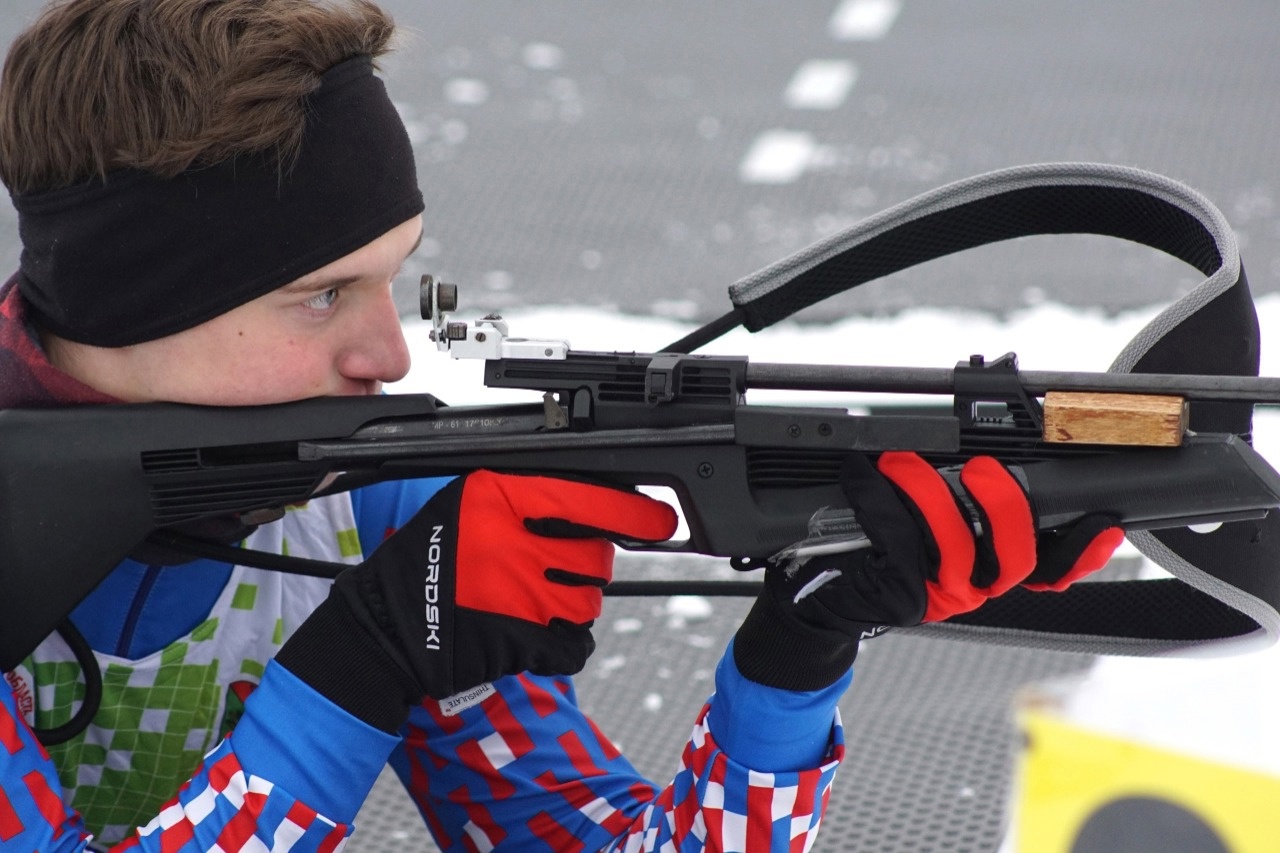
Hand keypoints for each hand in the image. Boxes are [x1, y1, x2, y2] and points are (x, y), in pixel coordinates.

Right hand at [341, 471, 676, 697]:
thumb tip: (591, 495)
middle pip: (595, 554)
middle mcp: (513, 543)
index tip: (659, 519)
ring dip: (574, 603)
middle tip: (554, 567)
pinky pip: (575, 645)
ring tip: (534, 600)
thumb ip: (521, 495)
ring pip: (589, 600)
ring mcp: (519, 596)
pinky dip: (564, 643)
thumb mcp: (462, 505)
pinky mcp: (522, 643)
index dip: (633, 512)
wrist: (383, 633)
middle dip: (587, 563)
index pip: (589, 498)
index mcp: (497, 498)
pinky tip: (533, 632)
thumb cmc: (422, 566)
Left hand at [733, 452, 1122, 690]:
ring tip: (904, 461)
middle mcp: (973, 589)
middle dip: (1005, 506)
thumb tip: (982, 447)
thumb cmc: (872, 552)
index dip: (1084, 551)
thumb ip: (961, 501)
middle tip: (983, 471)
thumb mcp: (925, 525)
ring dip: (929, 494)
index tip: (1106, 521)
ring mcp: (939, 597)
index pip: (1053, 569)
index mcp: (989, 570)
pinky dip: (879, 498)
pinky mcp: (899, 595)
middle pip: (1017, 558)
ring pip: (956, 545)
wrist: (819, 599)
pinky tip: (864, 476)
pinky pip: (899, 540)